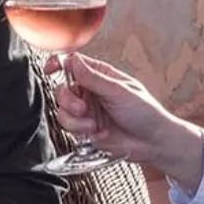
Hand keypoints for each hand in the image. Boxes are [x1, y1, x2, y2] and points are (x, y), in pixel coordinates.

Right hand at [57, 55, 203, 192]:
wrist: (153, 142)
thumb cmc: (145, 112)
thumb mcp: (120, 91)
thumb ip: (94, 78)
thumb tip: (73, 60)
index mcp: (100, 75)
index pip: (72, 64)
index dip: (58, 64)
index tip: (50, 69)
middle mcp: (90, 92)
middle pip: (62, 89)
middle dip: (68, 100)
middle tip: (82, 108)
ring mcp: (87, 111)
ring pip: (62, 110)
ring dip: (75, 120)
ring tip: (94, 125)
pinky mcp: (85, 129)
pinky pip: (69, 128)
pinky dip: (81, 131)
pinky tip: (100, 133)